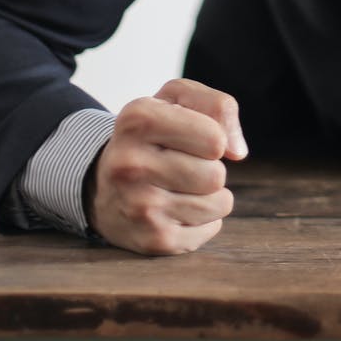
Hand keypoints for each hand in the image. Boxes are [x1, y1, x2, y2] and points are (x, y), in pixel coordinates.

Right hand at [87, 78, 248, 255]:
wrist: (102, 185)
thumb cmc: (152, 135)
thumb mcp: (176, 100)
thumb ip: (218, 106)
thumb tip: (238, 152)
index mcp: (138, 120)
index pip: (214, 138)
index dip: (214, 137)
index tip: (193, 139)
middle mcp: (131, 164)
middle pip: (216, 174)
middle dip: (211, 168)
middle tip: (182, 165)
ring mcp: (139, 206)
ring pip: (218, 203)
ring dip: (210, 195)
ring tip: (180, 187)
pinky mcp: (152, 240)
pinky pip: (212, 229)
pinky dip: (204, 220)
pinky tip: (176, 209)